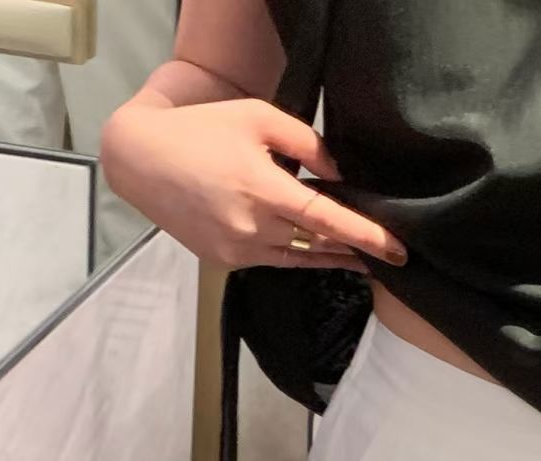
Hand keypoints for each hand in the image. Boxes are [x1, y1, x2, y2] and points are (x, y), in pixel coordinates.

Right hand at [100, 95, 406, 270]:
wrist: (142, 161)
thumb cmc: (203, 131)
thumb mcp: (258, 118)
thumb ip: (306, 143)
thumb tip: (339, 172)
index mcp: (263, 191)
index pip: (328, 220)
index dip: (367, 237)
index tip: (397, 251)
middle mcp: (253, 228)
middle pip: (318, 243)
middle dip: (353, 246)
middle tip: (387, 251)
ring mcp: (238, 250)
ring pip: (298, 257)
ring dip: (330, 256)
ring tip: (359, 257)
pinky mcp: (226, 261)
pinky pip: (274, 260)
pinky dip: (298, 255)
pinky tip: (316, 250)